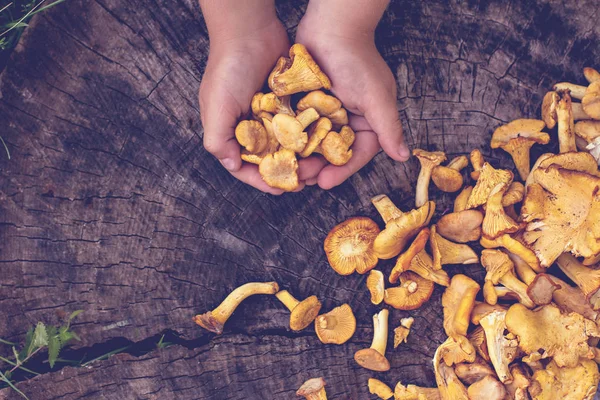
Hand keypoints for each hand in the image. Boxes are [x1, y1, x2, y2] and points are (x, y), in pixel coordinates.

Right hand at [199, 18, 305, 193]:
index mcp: (231, 130)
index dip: (262, 181)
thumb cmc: (228, 67)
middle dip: (288, 171)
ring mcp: (270, 113)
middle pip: (271, 159)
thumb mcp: (216, 106)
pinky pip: (299, 124)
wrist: (250, 29)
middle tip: (308, 178)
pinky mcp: (287, 101)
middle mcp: (250, 125)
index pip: (246, 166)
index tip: (282, 189)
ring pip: (288, 144)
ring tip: (319, 164)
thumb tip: (230, 165)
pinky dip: (309, 134)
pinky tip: (323, 143)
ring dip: (302, 156)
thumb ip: (219, 139)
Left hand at [296, 5, 408, 189]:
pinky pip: (300, 127)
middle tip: (301, 179)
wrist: (329, 26)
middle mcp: (348, 120)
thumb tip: (404, 156)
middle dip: (318, 167)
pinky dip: (291, 138)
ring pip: (314, 143)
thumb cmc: (356, 60)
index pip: (358, 154)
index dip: (342, 170)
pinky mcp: (307, 103)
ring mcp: (326, 112)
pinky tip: (279, 150)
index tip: (324, 183)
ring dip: (302, 157)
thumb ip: (388, 128)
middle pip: (333, 153)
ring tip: (289, 169)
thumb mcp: (375, 97)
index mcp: (368, 121)